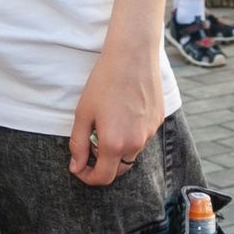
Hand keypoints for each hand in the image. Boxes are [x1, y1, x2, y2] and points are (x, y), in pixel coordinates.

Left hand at [69, 40, 163, 185]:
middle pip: (119, 168)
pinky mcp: (158, 120)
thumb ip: (78, 144)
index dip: (88, 177)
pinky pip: (142, 135)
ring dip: (118, 147)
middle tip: (92, 143)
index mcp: (114, 144)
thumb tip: (76, 166)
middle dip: (103, 164)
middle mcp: (136, 143)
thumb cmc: (104, 82)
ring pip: (132, 151)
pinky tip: (123, 111)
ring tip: (108, 121)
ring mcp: (150, 132)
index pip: (103, 177)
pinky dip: (131, 133)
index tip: (80, 168)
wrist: (133, 56)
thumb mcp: (83, 113)